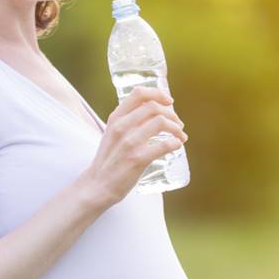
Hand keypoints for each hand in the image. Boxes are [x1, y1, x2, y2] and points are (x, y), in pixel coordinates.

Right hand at [81, 86, 186, 205]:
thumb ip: (127, 122)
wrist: (97, 185)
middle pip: (154, 107)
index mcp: (116, 118)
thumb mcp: (112, 134)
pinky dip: (175, 143)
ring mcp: (129, 143)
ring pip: (161, 122)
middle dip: (172, 114)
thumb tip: (153, 114)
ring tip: (180, 136)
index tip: (169, 102)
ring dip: (176, 128)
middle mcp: (121, 127)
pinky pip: (164, 145)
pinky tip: (177, 145)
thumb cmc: (108, 160)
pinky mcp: (137, 159)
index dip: (158, 94)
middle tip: (178, 124)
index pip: (139, 93)